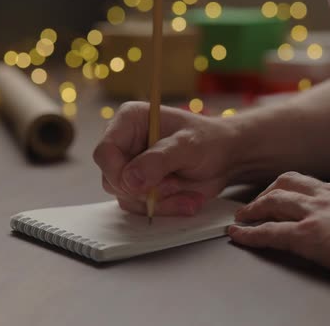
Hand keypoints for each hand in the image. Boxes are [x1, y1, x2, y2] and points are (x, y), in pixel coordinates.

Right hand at [93, 102, 239, 215]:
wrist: (224, 157)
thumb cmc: (208, 141)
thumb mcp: (188, 146)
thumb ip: (159, 160)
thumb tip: (130, 179)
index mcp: (129, 121)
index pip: (104, 152)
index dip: (118, 173)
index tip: (142, 187)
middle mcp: (124, 144)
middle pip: (112, 179)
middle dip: (146, 190)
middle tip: (176, 185)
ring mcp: (131, 167)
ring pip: (127, 197)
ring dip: (160, 202)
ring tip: (187, 192)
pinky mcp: (140, 187)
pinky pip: (142, 207)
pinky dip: (166, 208)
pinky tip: (188, 199)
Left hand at [228, 171, 329, 281]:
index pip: (317, 185)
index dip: (300, 190)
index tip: (293, 195)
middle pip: (288, 184)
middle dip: (269, 192)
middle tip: (257, 202)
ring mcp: (316, 213)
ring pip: (273, 202)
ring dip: (253, 209)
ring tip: (241, 218)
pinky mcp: (307, 235)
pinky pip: (269, 232)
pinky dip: (250, 234)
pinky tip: (238, 237)